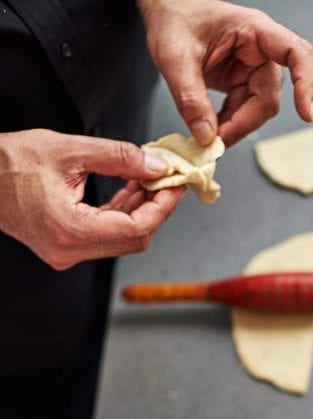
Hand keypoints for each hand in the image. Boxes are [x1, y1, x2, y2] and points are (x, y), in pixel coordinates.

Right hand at [0, 129, 184, 268]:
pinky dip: (121, 212)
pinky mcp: (65, 246)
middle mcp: (70, 250)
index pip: (136, 229)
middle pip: (133, 239)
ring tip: (149, 178)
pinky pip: (105, 234)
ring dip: (139, 209)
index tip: (176, 184)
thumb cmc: (11, 162)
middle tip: (167, 179)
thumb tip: (156, 165)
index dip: (162, 207)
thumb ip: (119, 158)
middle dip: (155, 208)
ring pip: (121, 238)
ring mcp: (67, 253)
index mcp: (71, 230)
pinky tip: (129, 188)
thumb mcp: (70, 150)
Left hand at [137, 0, 312, 146]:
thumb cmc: (173, 19)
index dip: (306, 83)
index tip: (305, 114)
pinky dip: (229, 124)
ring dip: (236, 126)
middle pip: (269, 98)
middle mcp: (260, 50)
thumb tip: (207, 138)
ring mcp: (252, 67)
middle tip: (216, 142)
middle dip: (245, 123)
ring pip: (258, 109)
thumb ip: (189, 98)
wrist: (166, 12)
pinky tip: (210, 127)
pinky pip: (244, 110)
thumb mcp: (174, 58)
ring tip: (208, 135)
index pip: (296, 54)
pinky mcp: (242, 81)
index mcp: (254, 31)